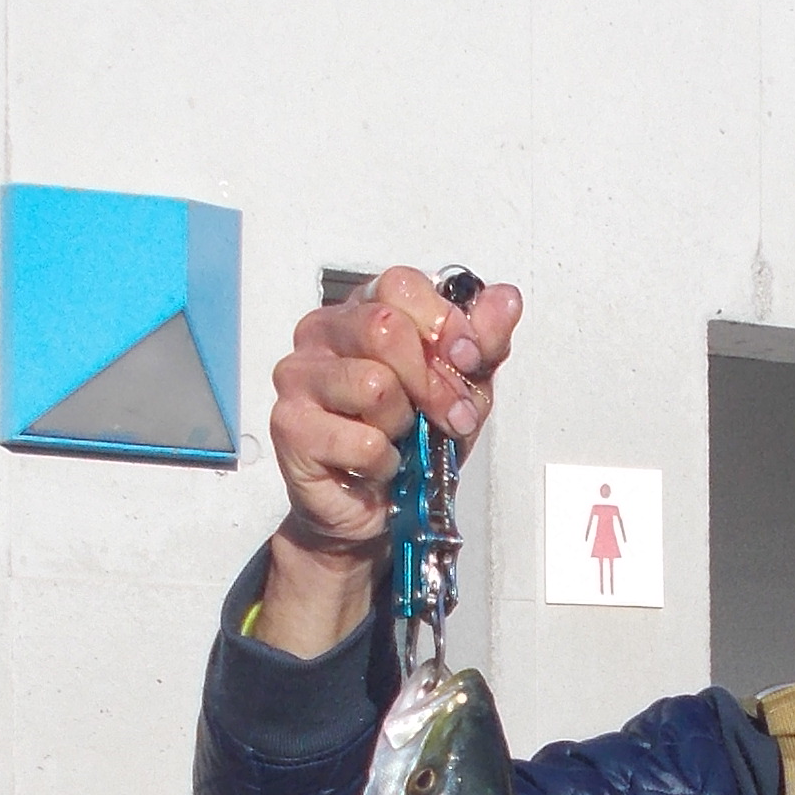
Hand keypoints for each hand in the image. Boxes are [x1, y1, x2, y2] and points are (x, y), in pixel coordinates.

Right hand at [256, 267, 520, 659]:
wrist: (375, 509)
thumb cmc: (411, 441)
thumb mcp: (462, 388)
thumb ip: (483, 343)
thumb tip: (505, 300)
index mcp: (362, 309)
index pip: (400, 285)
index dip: (443, 324)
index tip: (466, 359)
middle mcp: (322, 332)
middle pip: (385, 328)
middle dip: (431, 381)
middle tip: (445, 415)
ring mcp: (298, 376)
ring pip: (375, 385)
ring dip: (405, 425)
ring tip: (399, 439)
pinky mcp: (289, 426)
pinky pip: (362, 441)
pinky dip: (386, 462)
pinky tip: (378, 465)